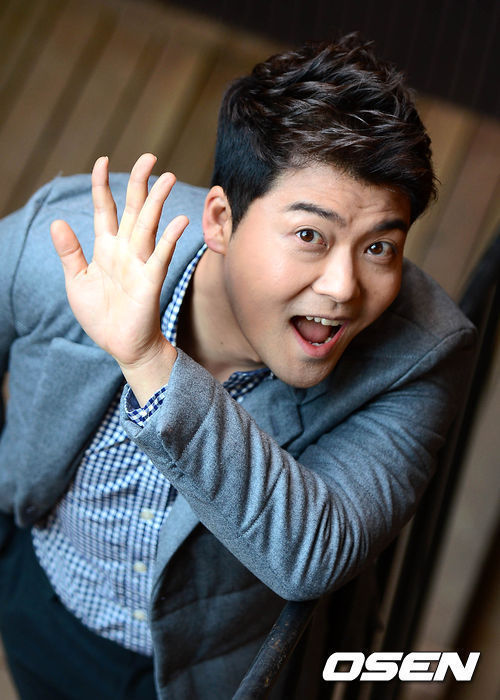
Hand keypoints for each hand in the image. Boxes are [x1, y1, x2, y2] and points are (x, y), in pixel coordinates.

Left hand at [51, 154, 188, 401]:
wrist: (120, 345)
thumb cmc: (100, 315)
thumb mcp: (77, 281)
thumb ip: (70, 252)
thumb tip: (57, 221)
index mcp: (105, 247)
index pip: (104, 208)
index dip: (101, 185)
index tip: (102, 160)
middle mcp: (125, 249)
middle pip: (132, 208)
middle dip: (139, 182)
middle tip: (150, 156)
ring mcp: (140, 263)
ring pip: (148, 224)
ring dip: (157, 201)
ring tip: (168, 177)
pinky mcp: (151, 280)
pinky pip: (161, 255)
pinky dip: (170, 238)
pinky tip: (180, 220)